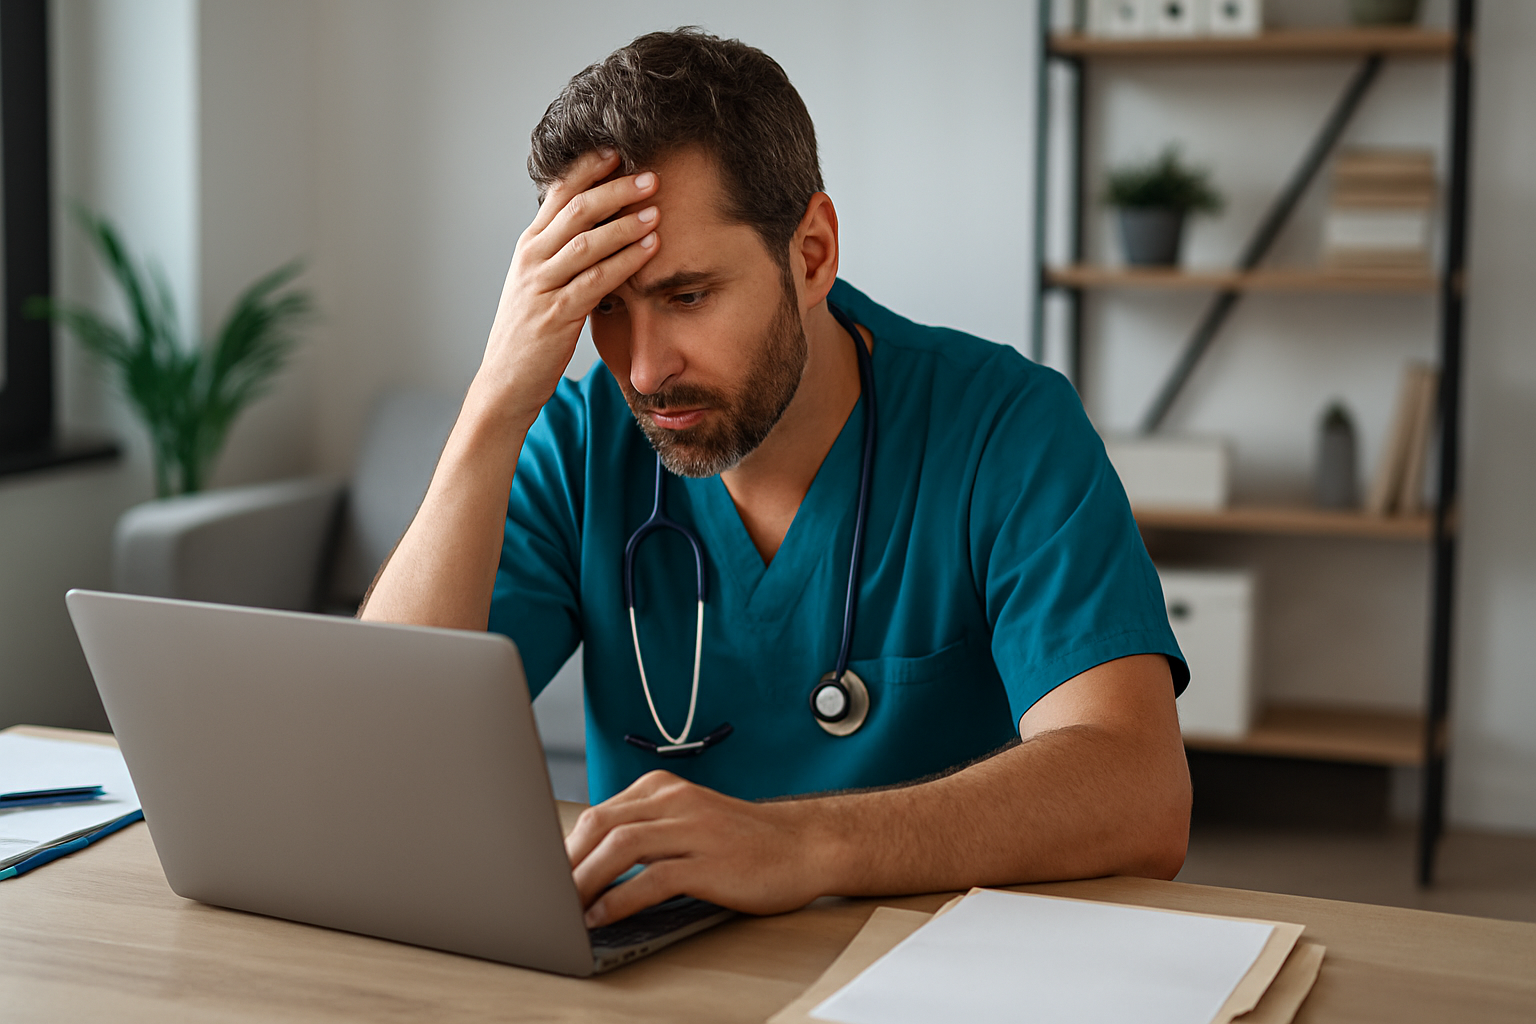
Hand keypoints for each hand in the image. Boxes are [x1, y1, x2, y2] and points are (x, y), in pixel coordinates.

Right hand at [473, 149, 660, 428]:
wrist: (506, 382)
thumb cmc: (531, 333)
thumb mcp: (541, 283)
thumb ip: (565, 252)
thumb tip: (599, 223)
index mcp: (530, 246)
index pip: (559, 193)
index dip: (590, 168)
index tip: (620, 150)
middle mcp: (532, 258)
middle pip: (576, 209)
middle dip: (615, 189)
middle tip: (650, 175)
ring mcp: (542, 285)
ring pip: (586, 241)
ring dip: (625, 222)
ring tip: (656, 207)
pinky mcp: (556, 314)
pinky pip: (596, 279)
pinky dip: (625, 260)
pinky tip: (650, 248)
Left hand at [565, 771, 838, 927]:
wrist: (803, 845)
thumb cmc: (742, 842)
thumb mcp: (687, 822)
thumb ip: (645, 833)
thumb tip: (589, 866)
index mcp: (663, 789)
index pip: (599, 813)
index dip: (565, 848)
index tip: (545, 877)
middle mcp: (675, 801)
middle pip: (601, 825)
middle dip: (566, 863)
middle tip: (546, 896)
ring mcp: (694, 829)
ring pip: (621, 847)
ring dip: (585, 881)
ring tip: (566, 910)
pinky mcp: (711, 862)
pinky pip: (654, 878)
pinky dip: (620, 899)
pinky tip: (603, 918)